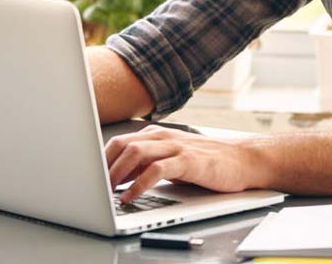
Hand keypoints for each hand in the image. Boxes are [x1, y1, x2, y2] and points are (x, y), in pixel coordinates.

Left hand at [105, 125, 260, 201]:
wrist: (243, 159)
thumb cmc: (207, 161)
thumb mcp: (171, 159)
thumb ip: (146, 164)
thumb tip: (117, 178)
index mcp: (156, 134)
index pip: (119, 142)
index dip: (100, 159)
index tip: (88, 176)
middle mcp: (163, 137)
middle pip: (122, 144)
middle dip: (103, 165)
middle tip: (91, 185)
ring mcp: (175, 147)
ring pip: (135, 153)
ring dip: (116, 174)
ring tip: (105, 192)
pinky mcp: (188, 161)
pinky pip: (156, 170)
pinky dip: (139, 184)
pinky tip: (130, 196)